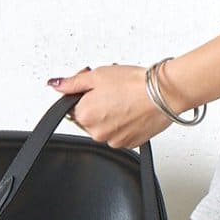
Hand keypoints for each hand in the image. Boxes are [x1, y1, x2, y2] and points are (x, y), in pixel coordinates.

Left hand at [45, 63, 167, 147]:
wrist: (163, 94)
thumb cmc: (133, 84)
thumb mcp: (96, 75)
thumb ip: (72, 83)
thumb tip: (56, 85)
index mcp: (84, 115)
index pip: (73, 107)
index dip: (85, 94)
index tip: (97, 87)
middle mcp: (97, 132)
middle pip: (90, 118)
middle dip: (98, 105)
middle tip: (113, 90)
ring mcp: (114, 140)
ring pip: (106, 127)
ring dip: (111, 115)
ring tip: (126, 99)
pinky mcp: (130, 144)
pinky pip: (121, 133)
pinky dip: (124, 123)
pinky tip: (133, 110)